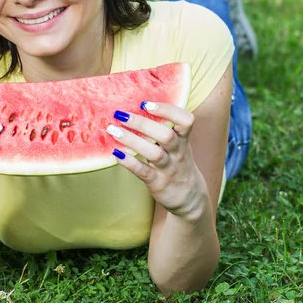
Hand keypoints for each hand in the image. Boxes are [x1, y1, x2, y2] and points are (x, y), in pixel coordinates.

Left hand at [106, 103, 208, 218]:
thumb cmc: (177, 162)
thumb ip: (164, 128)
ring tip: (113, 130)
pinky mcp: (158, 183)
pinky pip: (144, 172)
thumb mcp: (177, 145)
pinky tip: (116, 153)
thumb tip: (136, 106)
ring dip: (132, 140)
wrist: (190, 198)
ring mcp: (169, 168)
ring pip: (154, 153)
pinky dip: (130, 162)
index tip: (146, 104)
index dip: (167, 110)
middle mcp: (178, 152)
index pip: (185, 120)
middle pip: (166, 135)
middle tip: (121, 114)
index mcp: (183, 139)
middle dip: (143, 123)